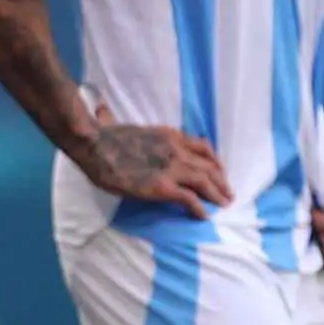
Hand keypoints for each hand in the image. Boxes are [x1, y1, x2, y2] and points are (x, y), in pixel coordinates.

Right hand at [77, 121, 230, 213]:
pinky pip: (189, 199)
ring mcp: (171, 168)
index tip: (220, 170)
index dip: (215, 160)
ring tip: (225, 204)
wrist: (94, 145)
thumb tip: (101, 108)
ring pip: (205, 182)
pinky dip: (200, 209)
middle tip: (229, 193)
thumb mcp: (118, 123)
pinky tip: (204, 216)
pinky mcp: (162, 186)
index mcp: (169, 135)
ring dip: (217, 194)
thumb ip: (116, 119)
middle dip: (221, 181)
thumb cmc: (101, 136)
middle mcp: (177, 149)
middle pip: (209, 166)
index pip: (203, 146)